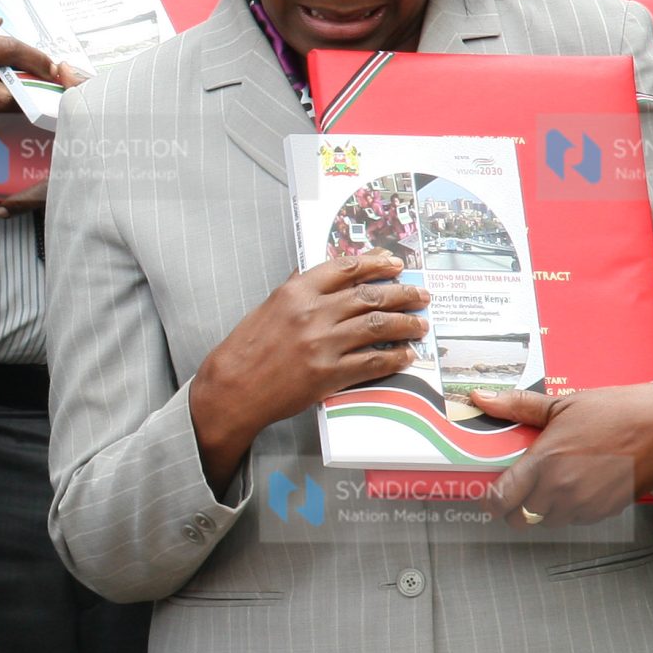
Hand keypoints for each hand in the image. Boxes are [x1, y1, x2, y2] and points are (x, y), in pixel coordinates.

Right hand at [187, 249, 429, 492]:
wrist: (231, 388)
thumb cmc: (245, 349)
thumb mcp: (268, 307)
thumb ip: (298, 291)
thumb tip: (324, 275)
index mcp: (295, 292)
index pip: (345, 268)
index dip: (376, 263)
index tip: (395, 264)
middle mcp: (312, 313)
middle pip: (369, 295)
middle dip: (402, 294)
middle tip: (420, 295)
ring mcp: (322, 344)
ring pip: (377, 326)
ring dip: (405, 324)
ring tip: (420, 325)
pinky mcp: (328, 374)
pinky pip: (372, 362)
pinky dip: (393, 358)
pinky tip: (405, 355)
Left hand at [475, 381, 652, 527]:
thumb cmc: (617, 412)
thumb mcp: (562, 404)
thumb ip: (518, 407)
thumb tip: (482, 397)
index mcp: (545, 461)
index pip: (502, 499)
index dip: (491, 499)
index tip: (490, 493)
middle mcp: (561, 489)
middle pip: (520, 518)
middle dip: (514, 507)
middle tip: (518, 490)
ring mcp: (584, 504)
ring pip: (547, 522)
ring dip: (543, 509)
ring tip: (551, 484)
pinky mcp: (604, 511)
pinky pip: (574, 520)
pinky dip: (569, 510)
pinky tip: (576, 486)